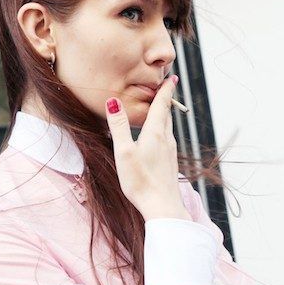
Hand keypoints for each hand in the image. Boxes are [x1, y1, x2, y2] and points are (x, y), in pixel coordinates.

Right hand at [106, 76, 190, 220]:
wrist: (162, 206)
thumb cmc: (140, 181)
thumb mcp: (124, 151)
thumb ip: (119, 126)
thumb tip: (113, 101)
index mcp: (155, 133)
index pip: (161, 105)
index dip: (165, 90)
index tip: (170, 78)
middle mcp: (166, 139)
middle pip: (167, 114)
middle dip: (165, 99)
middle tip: (165, 87)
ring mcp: (170, 151)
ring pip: (168, 127)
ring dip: (165, 114)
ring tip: (161, 107)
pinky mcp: (170, 162)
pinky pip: (167, 139)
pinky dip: (163, 129)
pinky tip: (159, 136)